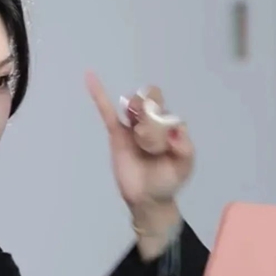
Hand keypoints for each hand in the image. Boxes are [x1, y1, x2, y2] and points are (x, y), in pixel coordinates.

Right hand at [85, 72, 193, 208]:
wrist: (146, 199)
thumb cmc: (167, 181)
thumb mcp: (183, 168)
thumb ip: (184, 150)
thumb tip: (174, 131)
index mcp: (169, 128)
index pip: (167, 111)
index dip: (164, 120)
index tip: (164, 143)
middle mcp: (152, 123)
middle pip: (150, 101)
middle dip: (149, 110)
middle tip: (147, 135)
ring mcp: (133, 127)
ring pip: (133, 104)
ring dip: (135, 107)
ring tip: (138, 131)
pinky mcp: (116, 133)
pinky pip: (107, 112)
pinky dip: (99, 94)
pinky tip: (90, 77)